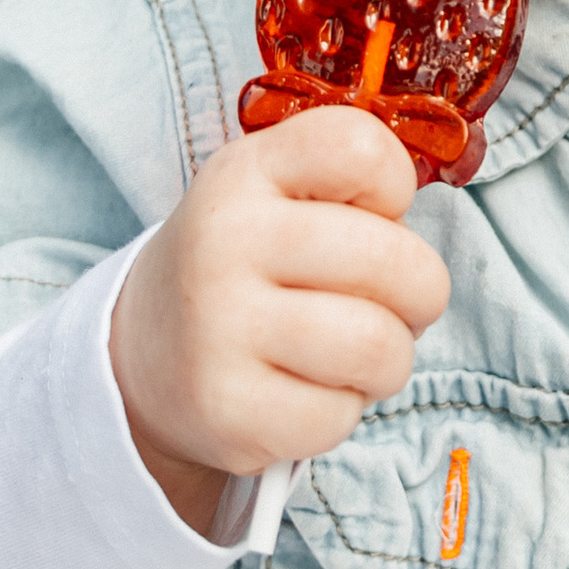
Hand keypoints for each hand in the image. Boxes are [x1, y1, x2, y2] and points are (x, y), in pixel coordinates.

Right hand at [110, 109, 451, 535]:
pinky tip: (303, 390)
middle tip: (388, 304)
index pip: (364, 150)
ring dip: (386, 361)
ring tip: (349, 352)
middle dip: (419, 294)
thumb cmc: (249, 266)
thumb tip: (423, 239)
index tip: (370, 213)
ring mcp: (219, 328)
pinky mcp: (227, 409)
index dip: (394, 186)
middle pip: (398, 264)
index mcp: (245, 171)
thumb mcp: (276, 190)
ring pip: (380, 348)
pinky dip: (340, 412)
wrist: (145, 353)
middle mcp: (224, 241)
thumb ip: (352, 183)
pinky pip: (339, 417)